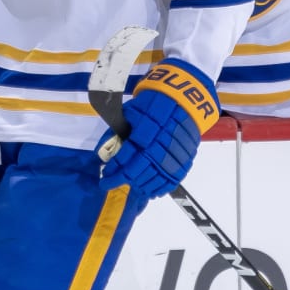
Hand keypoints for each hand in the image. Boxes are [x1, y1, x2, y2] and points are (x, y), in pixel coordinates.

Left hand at [98, 59, 217, 199]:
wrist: (182, 98)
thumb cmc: (151, 105)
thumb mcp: (129, 114)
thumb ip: (117, 134)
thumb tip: (104, 153)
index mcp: (142, 136)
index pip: (124, 161)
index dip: (113, 173)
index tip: (104, 178)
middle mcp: (158, 147)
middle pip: (137, 173)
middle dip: (121, 181)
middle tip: (111, 184)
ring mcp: (174, 155)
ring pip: (154, 179)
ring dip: (139, 186)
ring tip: (130, 186)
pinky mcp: (185, 158)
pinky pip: (172, 179)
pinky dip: (160, 188)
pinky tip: (151, 191)